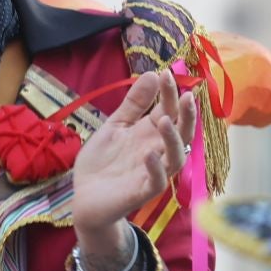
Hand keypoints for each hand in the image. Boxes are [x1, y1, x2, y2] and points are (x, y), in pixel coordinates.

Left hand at [71, 72, 195, 269]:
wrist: (84, 197)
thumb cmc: (103, 162)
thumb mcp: (115, 126)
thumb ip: (134, 103)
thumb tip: (153, 73)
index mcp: (151, 134)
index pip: (168, 110)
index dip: (170, 93)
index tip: (166, 73)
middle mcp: (157, 151)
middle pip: (182, 133)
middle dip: (186, 115)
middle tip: (186, 95)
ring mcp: (152, 173)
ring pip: (176, 158)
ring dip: (173, 140)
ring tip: (163, 121)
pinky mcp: (141, 193)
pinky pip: (157, 182)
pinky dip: (155, 169)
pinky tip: (148, 154)